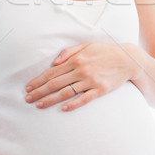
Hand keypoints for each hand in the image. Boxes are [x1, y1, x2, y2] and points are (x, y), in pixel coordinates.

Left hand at [25, 42, 141, 110]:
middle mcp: (81, 70)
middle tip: (28, 99)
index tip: (28, 88)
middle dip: (39, 92)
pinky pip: (84, 99)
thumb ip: (68, 52)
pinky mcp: (100, 90)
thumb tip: (54, 63)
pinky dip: (72, 104)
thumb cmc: (104, 51)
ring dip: (50, 100)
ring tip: (39, 105)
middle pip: (55, 84)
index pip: (52, 72)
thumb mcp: (85, 46)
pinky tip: (62, 109)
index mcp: (76, 59)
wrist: (127, 59)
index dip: (38, 81)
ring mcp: (90, 81)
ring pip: (66, 92)